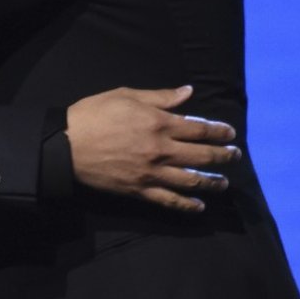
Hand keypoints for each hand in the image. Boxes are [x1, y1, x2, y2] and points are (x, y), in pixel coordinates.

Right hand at [66, 84, 239, 212]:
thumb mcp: (125, 95)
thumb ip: (160, 97)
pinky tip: (199, 206)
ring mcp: (151, 172)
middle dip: (223, 156)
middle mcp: (161, 149)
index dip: (218, 131)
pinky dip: (187, 205)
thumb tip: (188, 92)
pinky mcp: (139, 190)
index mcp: (158, 123)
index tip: (229, 132)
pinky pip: (169, 200)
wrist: (65, 144)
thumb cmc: (92, 114)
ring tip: (223, 182)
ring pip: (191, 181)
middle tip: (234, 156)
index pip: (199, 128)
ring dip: (212, 182)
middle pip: (202, 156)